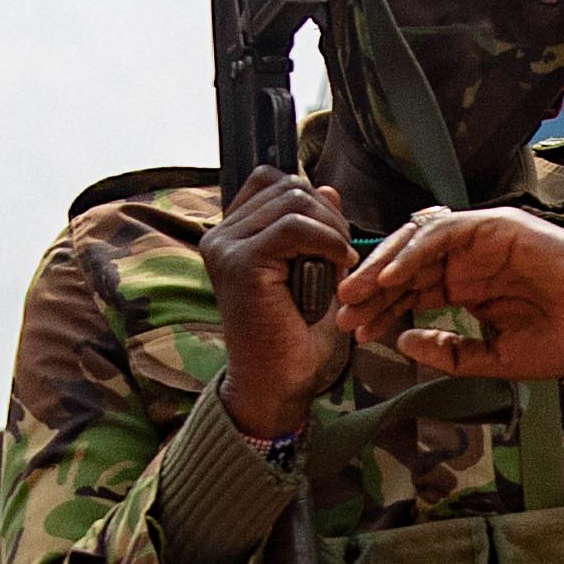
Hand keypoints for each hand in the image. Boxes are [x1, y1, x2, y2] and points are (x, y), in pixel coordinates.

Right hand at [209, 167, 351, 436]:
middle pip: (288, 186)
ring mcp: (226, 247)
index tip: (332, 238)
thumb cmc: (295, 334)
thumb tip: (327, 188)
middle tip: (343, 255)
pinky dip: (328, 242)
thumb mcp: (314, 268)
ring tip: (340, 264)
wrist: (277, 383)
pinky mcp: (241, 263)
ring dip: (331, 230)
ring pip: (294, 201)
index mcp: (231, 234)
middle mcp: (220, 235)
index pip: (271, 180)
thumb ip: (316, 228)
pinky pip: (295, 227)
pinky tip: (340, 267)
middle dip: (328, 215)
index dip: (311, 200)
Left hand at [326, 204, 563, 385]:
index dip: (381, 310)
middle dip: (371, 290)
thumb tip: (402, 341)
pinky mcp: (497, 226)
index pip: (411, 292)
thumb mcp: (495, 358)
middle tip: (342, 314)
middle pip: (406, 267)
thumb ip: (450, 352)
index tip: (357, 333)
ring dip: (384, 267)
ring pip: (417, 243)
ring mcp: (482, 240)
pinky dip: (415, 252)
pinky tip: (393, 278)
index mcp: (467, 287)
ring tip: (356, 294)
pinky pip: (444, 232)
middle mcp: (469, 260)